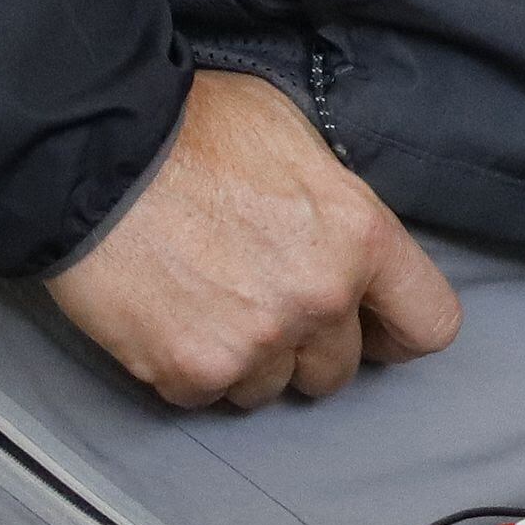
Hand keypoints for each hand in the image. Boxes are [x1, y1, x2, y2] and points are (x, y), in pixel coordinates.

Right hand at [46, 69, 460, 411]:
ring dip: (247, 361)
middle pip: (338, 370)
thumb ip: (337, 205)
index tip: (373, 327)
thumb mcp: (299, 140)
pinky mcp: (189, 371)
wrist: (95, 154)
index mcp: (361, 237)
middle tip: (265, 305)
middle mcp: (320, 298)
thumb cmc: (194, 129)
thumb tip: (344, 237)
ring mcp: (255, 343)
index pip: (429, 324)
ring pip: (269, 389)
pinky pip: (205, 395)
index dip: (398, 330)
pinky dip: (189, 370)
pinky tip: (171, 318)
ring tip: (210, 303)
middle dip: (308, 347)